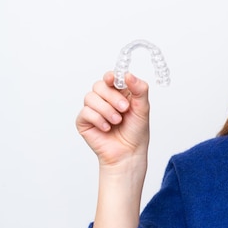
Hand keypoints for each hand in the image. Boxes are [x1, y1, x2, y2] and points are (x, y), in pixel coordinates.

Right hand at [76, 71, 150, 227]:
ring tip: (117, 121)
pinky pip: (85, 112)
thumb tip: (129, 75)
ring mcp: (93, 109)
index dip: (111, 77)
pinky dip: (98, 119)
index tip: (115, 81)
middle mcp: (104, 99)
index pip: (110, 77)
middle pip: (99, 85)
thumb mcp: (143, 108)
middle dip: (112, 97)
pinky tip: (107, 128)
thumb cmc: (136, 131)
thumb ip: (139, 90)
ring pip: (90, 97)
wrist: (128, 153)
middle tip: (124, 109)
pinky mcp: (84, 121)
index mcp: (119, 93)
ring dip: (106, 110)